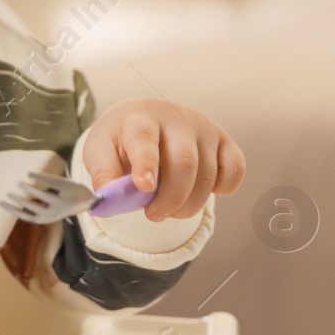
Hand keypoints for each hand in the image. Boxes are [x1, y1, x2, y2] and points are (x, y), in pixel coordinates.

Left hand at [81, 98, 245, 221]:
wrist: (140, 120)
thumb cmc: (118, 141)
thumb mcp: (99, 153)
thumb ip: (104, 176)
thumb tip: (108, 200)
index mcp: (139, 119)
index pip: (144, 140)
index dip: (146, 164)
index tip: (144, 186)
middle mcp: (175, 119)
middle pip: (184, 164)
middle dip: (170, 199)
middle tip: (153, 215)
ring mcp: (203, 128)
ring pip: (208, 175)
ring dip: (190, 204)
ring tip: (168, 209)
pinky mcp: (223, 140)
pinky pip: (235, 170)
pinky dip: (222, 189)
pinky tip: (197, 192)